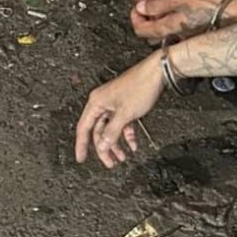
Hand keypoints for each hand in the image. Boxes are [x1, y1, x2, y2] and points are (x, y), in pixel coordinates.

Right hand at [74, 53, 164, 167]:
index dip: (81, 144)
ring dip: (116, 144)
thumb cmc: (139, 87)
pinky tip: (132, 144)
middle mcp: (102, 102)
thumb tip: (101, 145)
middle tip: (110, 163)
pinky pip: (121, 123)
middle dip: (104, 148)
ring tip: (122, 157)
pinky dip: (126, 134)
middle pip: (98, 130)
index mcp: (96, 102)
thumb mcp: (124, 114)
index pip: (84, 127)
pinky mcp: (124, 104)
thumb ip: (111, 132)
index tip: (81, 158)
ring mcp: (113, 103)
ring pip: (110, 128)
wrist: (156, 73)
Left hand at [130, 0, 226, 40]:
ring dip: (159, 21)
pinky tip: (180, 11)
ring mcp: (185, 39)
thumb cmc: (212, 7)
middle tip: (148, 5)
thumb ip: (158, 4)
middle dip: (145, 19)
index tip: (138, 6)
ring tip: (164, 6)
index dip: (135, 16)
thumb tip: (141, 7)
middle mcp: (175, 38)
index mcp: (168, 28)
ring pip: (164, 34)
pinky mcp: (195, 36)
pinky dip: (172, 23)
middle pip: (150, 34)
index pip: (140, 30)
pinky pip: (177, 33)